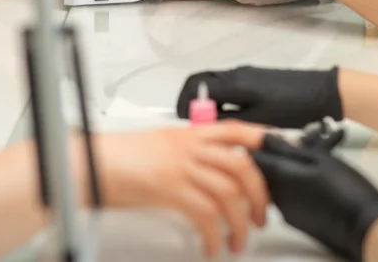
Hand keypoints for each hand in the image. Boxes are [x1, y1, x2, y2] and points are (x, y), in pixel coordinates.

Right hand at [99, 122, 269, 257]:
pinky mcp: (170, 189)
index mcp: (190, 133)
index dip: (268, 140)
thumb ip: (189, 154)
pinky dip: (215, 236)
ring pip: (229, 194)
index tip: (287, 152)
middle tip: (261, 217)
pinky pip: (206, 215)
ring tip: (238, 241)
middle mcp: (190, 146)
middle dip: (259, 196)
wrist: (90, 163)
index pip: (239, 130)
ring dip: (240, 224)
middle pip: (243, 167)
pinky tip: (213, 247)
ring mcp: (181, 166)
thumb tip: (212, 173)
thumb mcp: (161, 146)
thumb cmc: (119, 157)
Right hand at [177, 66, 342, 128]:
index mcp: (234, 83)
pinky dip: (222, 101)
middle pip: (202, 82)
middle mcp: (236, 75)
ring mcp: (246, 75)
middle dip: (194, 102)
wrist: (324, 94)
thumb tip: (207, 126)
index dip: (186, 105)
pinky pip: (229, 88)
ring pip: (215, 85)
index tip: (189, 124)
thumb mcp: (258, 122)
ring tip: (215, 127)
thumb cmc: (292, 108)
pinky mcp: (256, 80)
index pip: (195, 87)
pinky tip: (233, 122)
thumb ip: (229, 122)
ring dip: (210, 102)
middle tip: (197, 126)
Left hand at [252, 134, 377, 261]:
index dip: (258, 142)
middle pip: (262, 170)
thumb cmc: (349, 191)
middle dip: (274, 154)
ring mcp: (287, 211)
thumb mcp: (321, 159)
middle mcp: (278, 197)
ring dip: (286, 168)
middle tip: (294, 142)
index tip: (270, 134)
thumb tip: (268, 139)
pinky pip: (287, 196)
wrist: (365, 226)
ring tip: (310, 157)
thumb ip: (290, 149)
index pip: (253, 157)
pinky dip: (295, 183)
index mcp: (281, 178)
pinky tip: (314, 177)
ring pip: (275, 183)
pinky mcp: (297, 220)